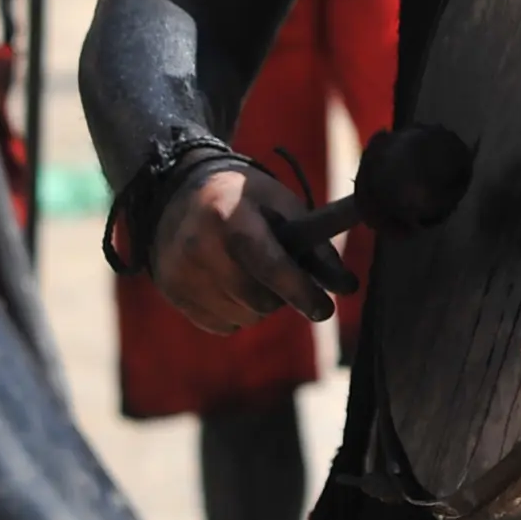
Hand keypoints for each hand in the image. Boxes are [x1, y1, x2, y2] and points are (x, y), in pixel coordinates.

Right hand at [150, 162, 350, 331]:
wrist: (180, 194)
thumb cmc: (244, 201)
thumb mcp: (283, 206)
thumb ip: (316, 247)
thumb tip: (347, 287)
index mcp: (229, 217)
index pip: (269, 266)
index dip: (301, 291)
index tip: (324, 309)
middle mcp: (198, 248)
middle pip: (258, 300)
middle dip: (280, 294)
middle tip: (280, 274)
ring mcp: (181, 273)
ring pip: (243, 317)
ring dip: (258, 305)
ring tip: (250, 272)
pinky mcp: (173, 293)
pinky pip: (222, 325)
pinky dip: (236, 312)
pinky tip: (229, 283)